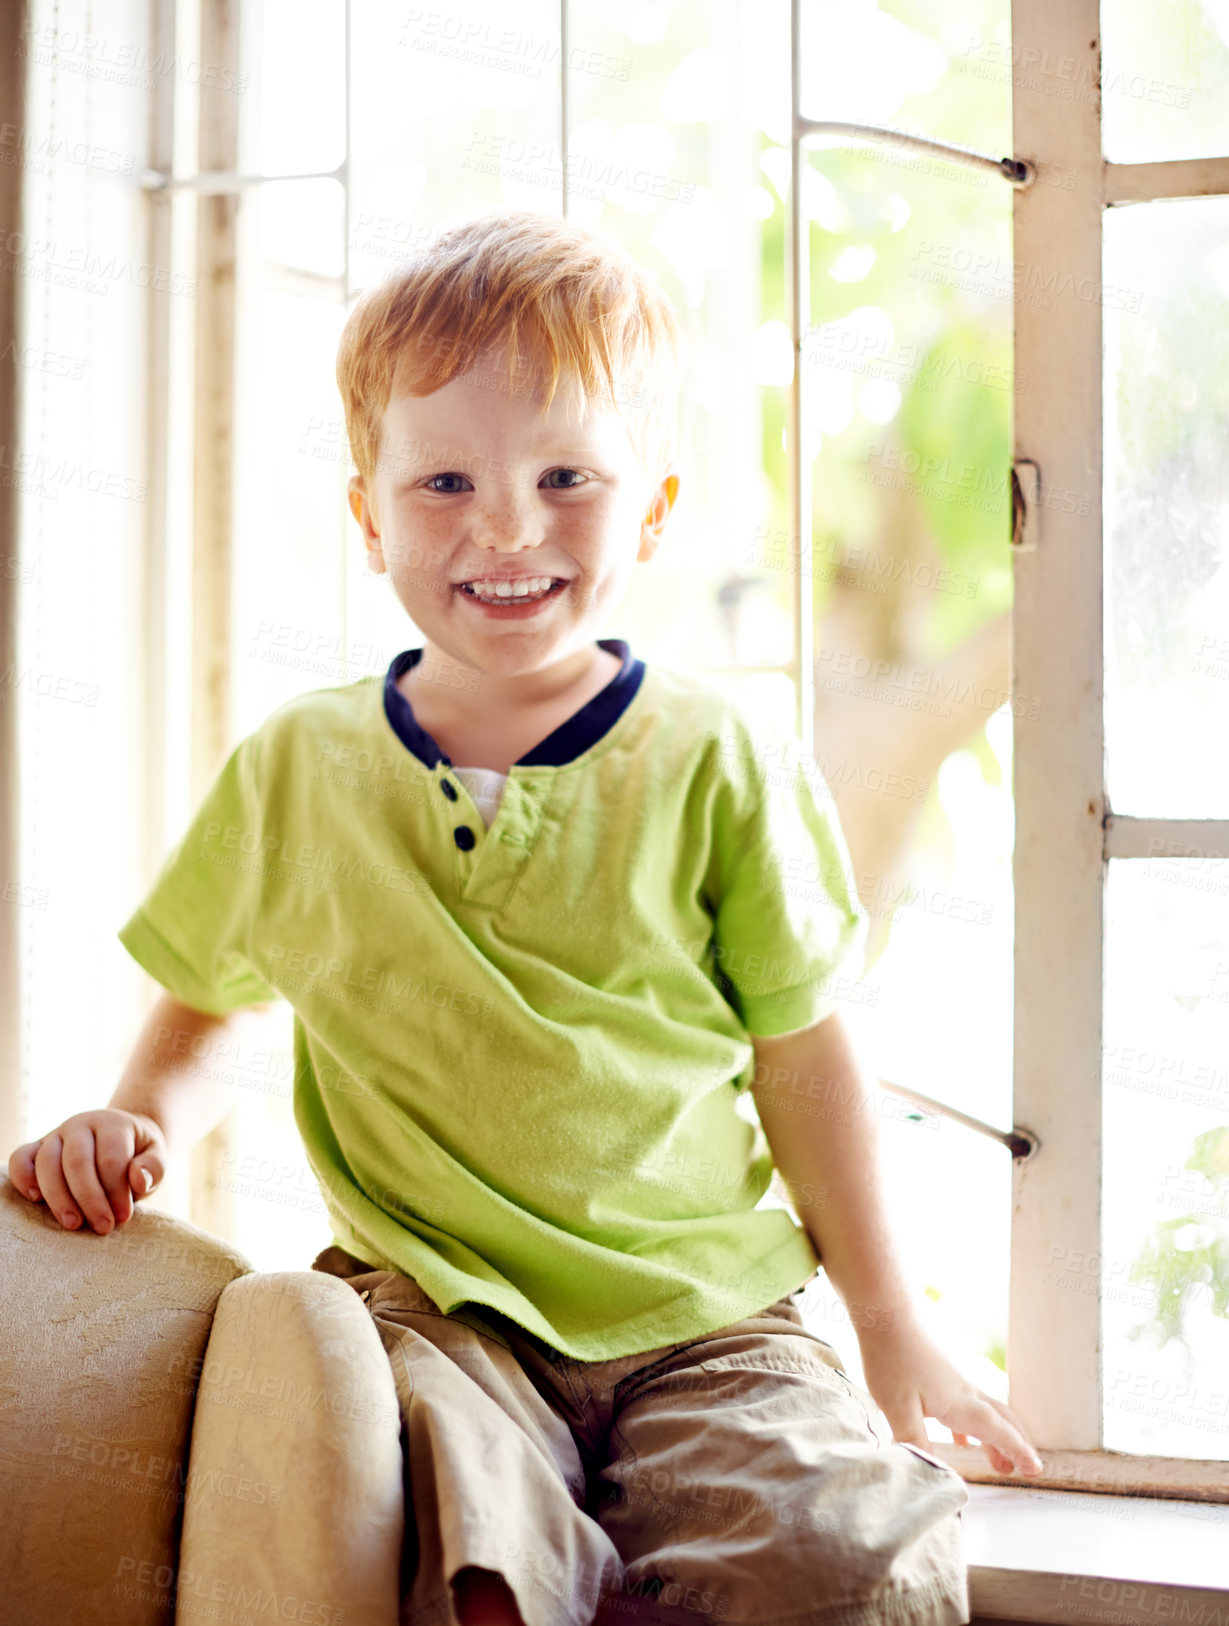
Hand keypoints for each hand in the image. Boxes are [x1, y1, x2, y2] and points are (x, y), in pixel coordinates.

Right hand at [8, 1109, 168, 1234]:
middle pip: (77, 1161)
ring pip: (47, 1162)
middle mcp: (81, 1125)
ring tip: (73, 1224)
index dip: (115, 1190)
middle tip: (102, 1227)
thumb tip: (138, 1180)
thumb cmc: (138, 1156)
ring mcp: (56, 1135)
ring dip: (58, 1197)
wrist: (122, 1140)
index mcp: (112, 1124)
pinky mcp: (38, 1148)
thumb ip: (154, 1168)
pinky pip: (21, 1158)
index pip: (110, 1158)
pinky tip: (35, 1199)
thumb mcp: (156, 1158)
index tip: (122, 1218)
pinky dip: (23, 1177)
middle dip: (89, 1199)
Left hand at [856, 1309, 1042, 1475]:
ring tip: (1000, 1464)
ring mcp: (953, 1383)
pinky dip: (972, 1428)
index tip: (1036, 1470)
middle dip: (1018, 1445)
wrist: (885, 1315)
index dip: (1018, 1451)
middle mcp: (964, 1393)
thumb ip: (916, 1442)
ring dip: (998, 1438)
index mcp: (960, 1403)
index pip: (998, 1431)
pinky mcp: (938, 1377)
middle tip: (1030, 1470)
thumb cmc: (892, 1359)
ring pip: (986, 1414)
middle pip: (1002, 1421)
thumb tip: (933, 1476)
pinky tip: (962, 1440)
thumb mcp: (898, 1407)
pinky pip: (965, 1408)